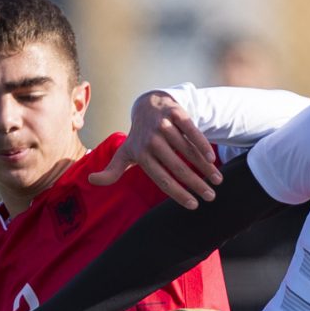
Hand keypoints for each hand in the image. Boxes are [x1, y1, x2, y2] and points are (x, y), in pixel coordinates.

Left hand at [94, 89, 224, 207]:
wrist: (148, 105)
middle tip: (211, 197)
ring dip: (205, 168)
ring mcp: (163, 125)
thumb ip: (111, 171)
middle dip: (196, 185)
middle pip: (177, 167)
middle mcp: (150, 140)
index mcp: (140, 154)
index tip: (193, 206)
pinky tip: (212, 159)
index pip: (161, 179)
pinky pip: (191, 131)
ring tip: (217, 181)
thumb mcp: (124, 153)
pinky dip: (202, 145)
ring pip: (187, 151)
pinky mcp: (176, 113)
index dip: (178, 194)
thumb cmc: (138, 137)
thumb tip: (91, 180)